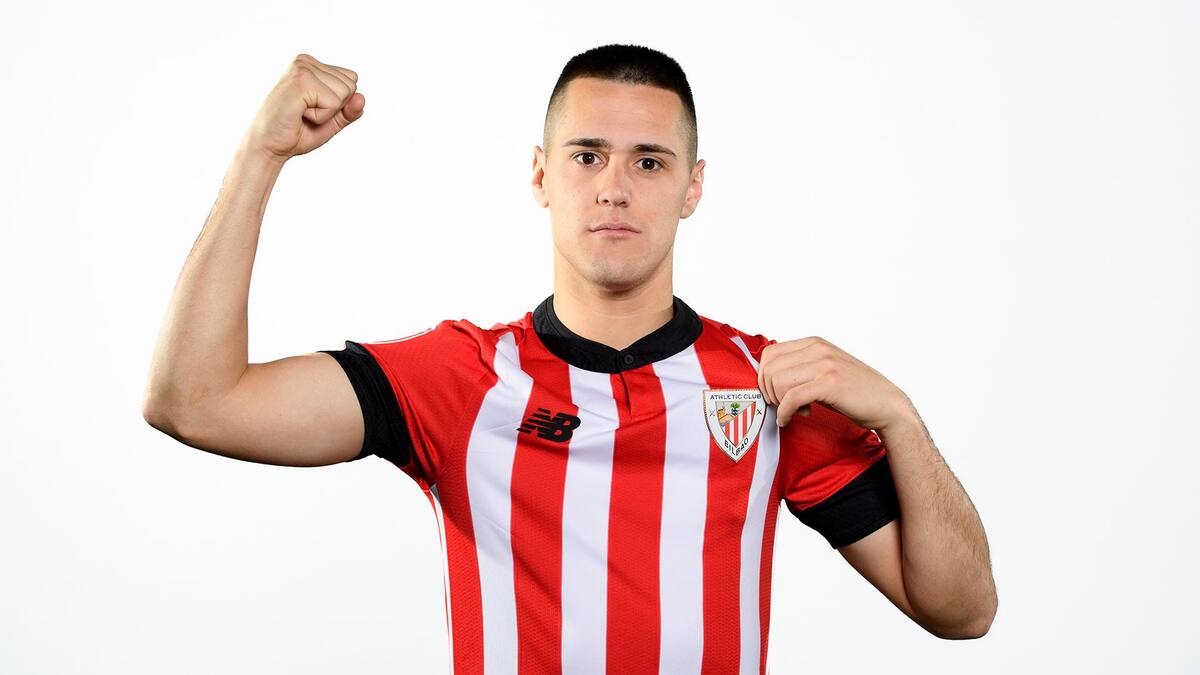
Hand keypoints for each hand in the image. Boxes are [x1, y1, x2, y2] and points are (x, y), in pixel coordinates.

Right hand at [241, 53, 364, 163]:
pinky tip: (299, 114)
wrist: (269, 147)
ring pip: (345, 93)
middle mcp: (306, 61)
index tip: (313, 110)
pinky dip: (321, 117)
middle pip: (351, 85)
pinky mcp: (301, 80)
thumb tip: (362, 98)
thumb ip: (349, 110)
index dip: (339, 104)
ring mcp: (303, 68)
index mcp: (313, 65)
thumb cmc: (296, 133)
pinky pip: (334, 103)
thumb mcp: (331, 121)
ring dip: (327, 113)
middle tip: (306, 113)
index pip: (352, 80)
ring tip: (301, 113)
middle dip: (334, 108)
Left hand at [757, 336, 911, 429]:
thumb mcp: (823, 370)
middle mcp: (817, 349)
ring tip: (793, 411)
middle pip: (769, 368)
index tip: (775, 394)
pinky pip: (791, 398)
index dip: (764, 377)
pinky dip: (784, 413)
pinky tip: (790, 419)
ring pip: (777, 382)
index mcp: (813, 343)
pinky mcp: (830, 384)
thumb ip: (800, 368)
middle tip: (782, 406)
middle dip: (769, 392)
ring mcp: (825, 364)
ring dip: (778, 403)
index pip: (769, 354)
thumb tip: (766, 378)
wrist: (887, 404)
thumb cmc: (853, 392)